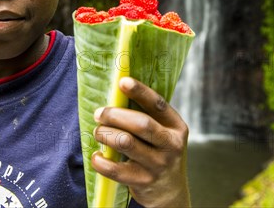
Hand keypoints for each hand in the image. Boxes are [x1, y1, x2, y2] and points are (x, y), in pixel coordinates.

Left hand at [91, 77, 190, 207]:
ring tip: (98, 132)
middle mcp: (171, 145)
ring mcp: (158, 165)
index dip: (140, 91)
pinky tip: (97, 156)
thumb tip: (117, 94)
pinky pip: (116, 169)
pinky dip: (101, 161)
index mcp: (176, 127)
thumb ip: (147, 117)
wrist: (169, 191)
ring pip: (126, 143)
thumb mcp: (164, 134)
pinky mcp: (143, 181)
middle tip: (99, 113)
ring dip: (106, 134)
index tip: (122, 82)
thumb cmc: (160, 153)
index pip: (158, 105)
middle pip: (141, 124)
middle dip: (115, 115)